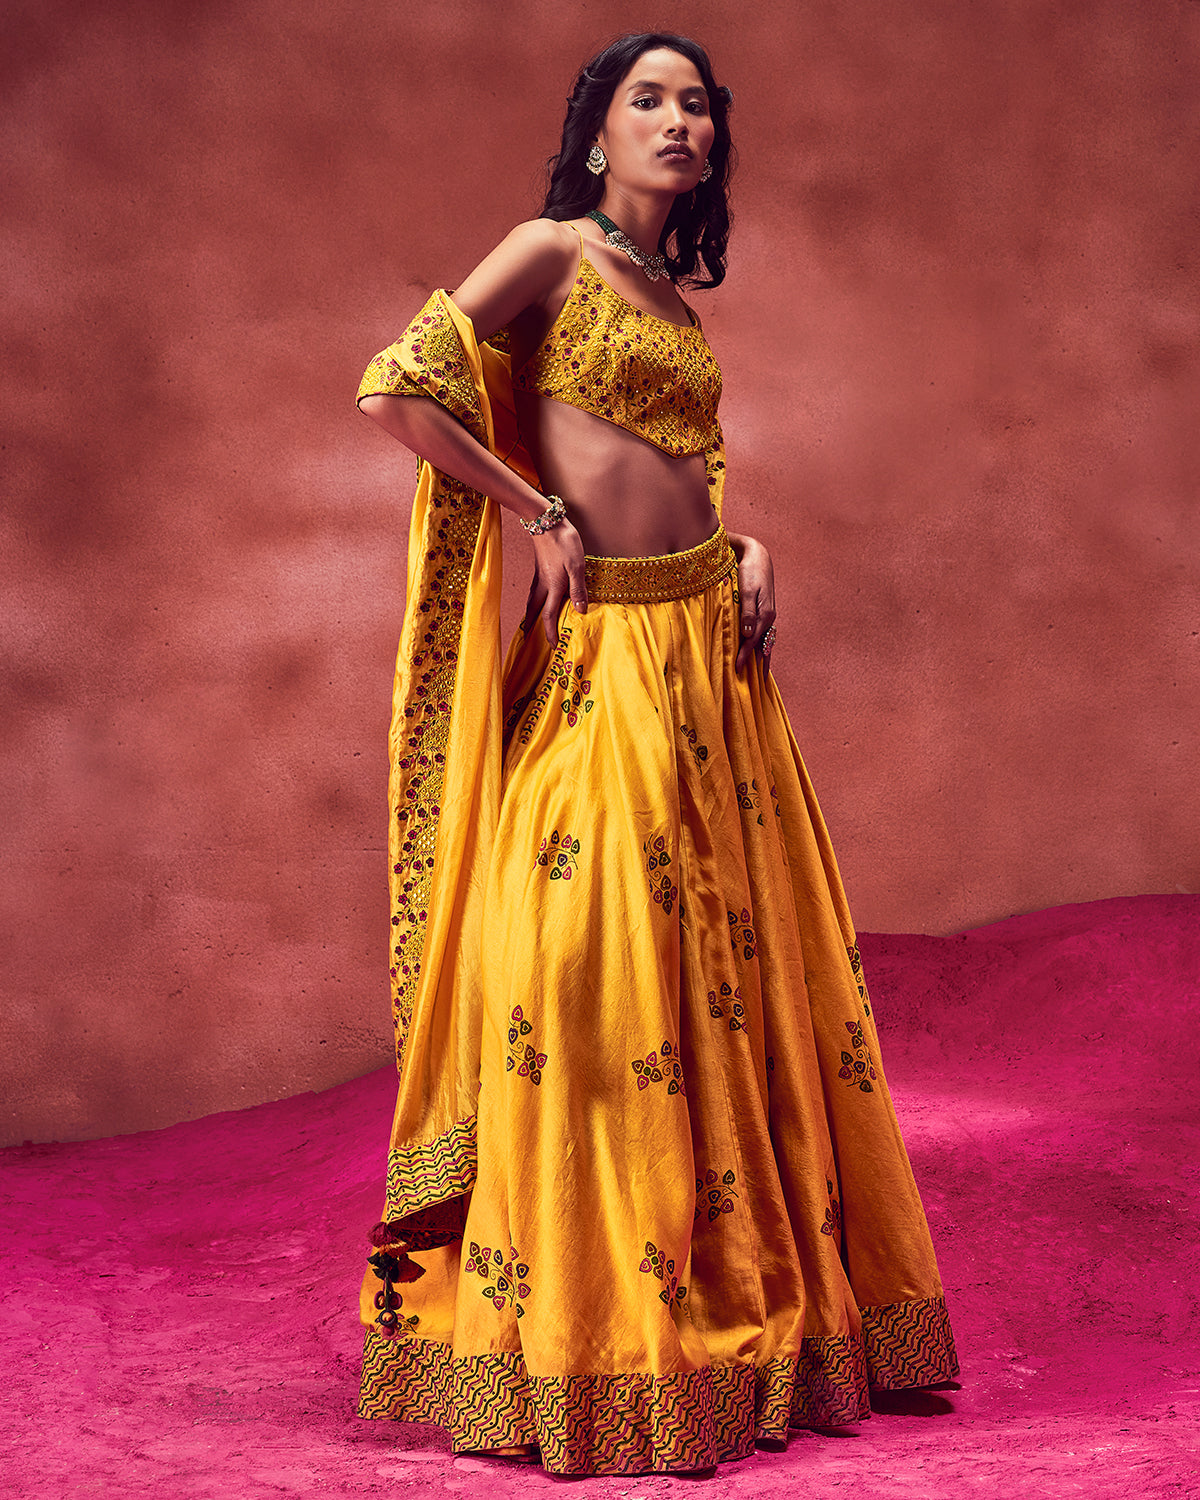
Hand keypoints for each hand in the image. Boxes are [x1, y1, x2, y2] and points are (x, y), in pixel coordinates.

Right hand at [522, 522, 588, 643]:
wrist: (545, 521)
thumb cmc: (564, 542)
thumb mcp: (577, 566)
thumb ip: (578, 589)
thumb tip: (580, 611)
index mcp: (553, 587)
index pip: (549, 615)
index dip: (550, 632)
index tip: (553, 646)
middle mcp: (543, 585)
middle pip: (535, 611)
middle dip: (534, 626)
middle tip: (532, 640)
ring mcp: (539, 576)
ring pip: (533, 601)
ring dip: (532, 614)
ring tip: (532, 624)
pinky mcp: (539, 568)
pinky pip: (534, 591)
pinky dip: (534, 601)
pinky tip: (538, 599)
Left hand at [732, 534, 776, 674]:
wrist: (758, 555)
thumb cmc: (749, 571)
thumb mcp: (746, 590)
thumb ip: (747, 612)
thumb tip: (748, 634)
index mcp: (765, 614)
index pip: (753, 641)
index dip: (745, 656)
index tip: (738, 669)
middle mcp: (769, 616)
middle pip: (764, 645)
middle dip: (760, 663)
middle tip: (757, 682)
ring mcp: (768, 613)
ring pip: (766, 640)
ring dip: (764, 655)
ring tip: (764, 671)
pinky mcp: (765, 610)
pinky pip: (765, 632)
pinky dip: (763, 643)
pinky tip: (761, 648)